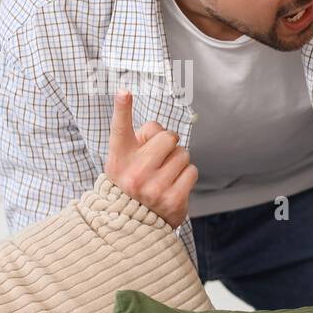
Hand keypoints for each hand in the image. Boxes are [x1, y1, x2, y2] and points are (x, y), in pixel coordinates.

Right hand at [104, 90, 196, 227]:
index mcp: (119, 158)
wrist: (136, 221)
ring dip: (179, 161)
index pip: (119, 129)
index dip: (122, 109)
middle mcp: (134, 172)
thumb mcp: (126, 160)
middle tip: (161, 157)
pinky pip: (192, 170)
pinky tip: (175, 184)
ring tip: (166, 174)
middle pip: (167, 137)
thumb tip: (160, 131)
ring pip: (183, 154)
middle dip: (169, 143)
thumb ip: (140, 140)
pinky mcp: (173, 199)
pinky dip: (187, 175)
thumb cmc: (134, 181)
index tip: (124, 92)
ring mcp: (154, 187)